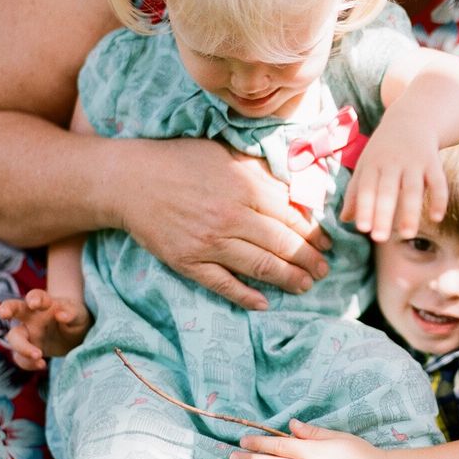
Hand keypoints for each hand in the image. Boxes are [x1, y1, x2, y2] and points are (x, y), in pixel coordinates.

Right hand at [0, 289, 90, 368]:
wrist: (76, 334)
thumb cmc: (75, 318)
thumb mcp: (79, 314)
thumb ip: (72, 313)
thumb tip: (61, 315)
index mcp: (46, 304)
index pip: (36, 296)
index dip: (34, 298)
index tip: (34, 303)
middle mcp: (32, 317)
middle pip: (14, 309)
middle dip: (7, 309)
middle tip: (5, 314)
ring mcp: (28, 333)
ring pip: (15, 338)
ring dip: (23, 347)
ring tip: (39, 356)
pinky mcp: (29, 349)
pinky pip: (21, 357)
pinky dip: (28, 363)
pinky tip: (41, 365)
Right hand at [114, 138, 331, 308]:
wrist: (129, 180)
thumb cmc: (183, 162)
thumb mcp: (228, 155)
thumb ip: (263, 174)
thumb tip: (299, 192)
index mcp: (246, 187)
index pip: (293, 217)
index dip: (315, 234)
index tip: (328, 245)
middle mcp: (231, 216)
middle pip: (283, 244)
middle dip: (309, 261)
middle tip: (324, 271)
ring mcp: (209, 242)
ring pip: (260, 266)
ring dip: (288, 279)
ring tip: (305, 286)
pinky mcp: (188, 262)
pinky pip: (223, 284)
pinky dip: (246, 296)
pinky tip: (265, 303)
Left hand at [340, 109, 446, 241]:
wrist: (413, 117)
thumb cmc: (384, 148)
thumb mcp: (367, 164)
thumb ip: (356, 191)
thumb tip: (345, 219)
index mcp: (373, 164)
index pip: (366, 187)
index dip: (364, 207)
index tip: (362, 228)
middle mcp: (393, 162)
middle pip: (388, 190)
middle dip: (383, 213)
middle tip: (379, 239)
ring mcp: (414, 161)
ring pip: (413, 188)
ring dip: (410, 211)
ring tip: (407, 235)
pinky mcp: (433, 162)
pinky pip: (438, 182)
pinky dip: (439, 199)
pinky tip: (437, 218)